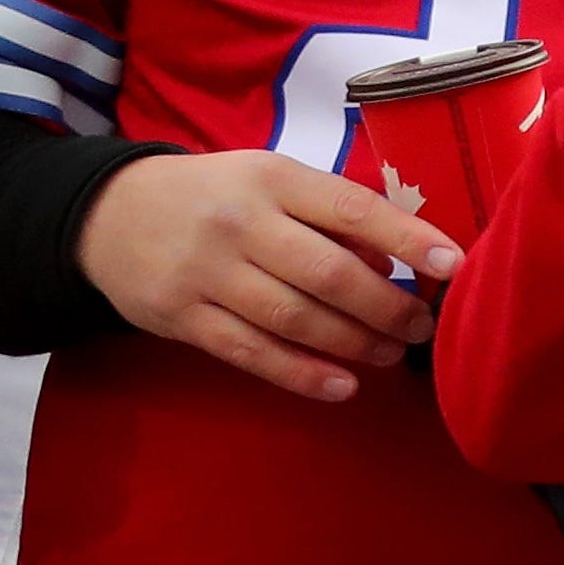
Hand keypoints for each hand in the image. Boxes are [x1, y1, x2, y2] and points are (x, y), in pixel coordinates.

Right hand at [74, 150, 448, 402]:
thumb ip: (329, 214)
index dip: (408, 239)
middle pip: (328, 273)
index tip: (454, 264)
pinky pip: (250, 353)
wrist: (108, 213)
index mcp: (273, 179)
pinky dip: (301, 374)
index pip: (352, 208)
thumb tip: (392, 264)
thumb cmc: (217, 196)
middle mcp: (240, 224)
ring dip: (353, 342)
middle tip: (424, 326)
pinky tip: (342, 385)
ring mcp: (206, 273)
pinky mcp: (180, 317)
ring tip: (392, 354)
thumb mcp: (271, 180)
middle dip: (387, 306)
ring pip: (294, 318)